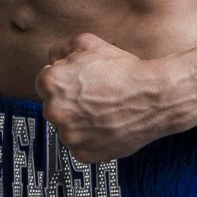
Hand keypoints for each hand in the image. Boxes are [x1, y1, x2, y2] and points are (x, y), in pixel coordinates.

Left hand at [34, 33, 167, 162]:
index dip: (63, 78)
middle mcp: (55, 111)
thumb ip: (61, 49)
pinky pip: (80, 145)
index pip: (44, 82)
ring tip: (103, 109)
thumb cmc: (122, 69)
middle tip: (94, 94)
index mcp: (51, 83)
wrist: (152, 97)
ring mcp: (69, 136)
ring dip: (78, 120)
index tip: (79, 80)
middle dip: (68, 99)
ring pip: (67, 126)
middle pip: (53, 105)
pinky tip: (106, 124)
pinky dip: (90, 137)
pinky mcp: (83, 154)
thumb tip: (52, 58)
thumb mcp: (88, 42)